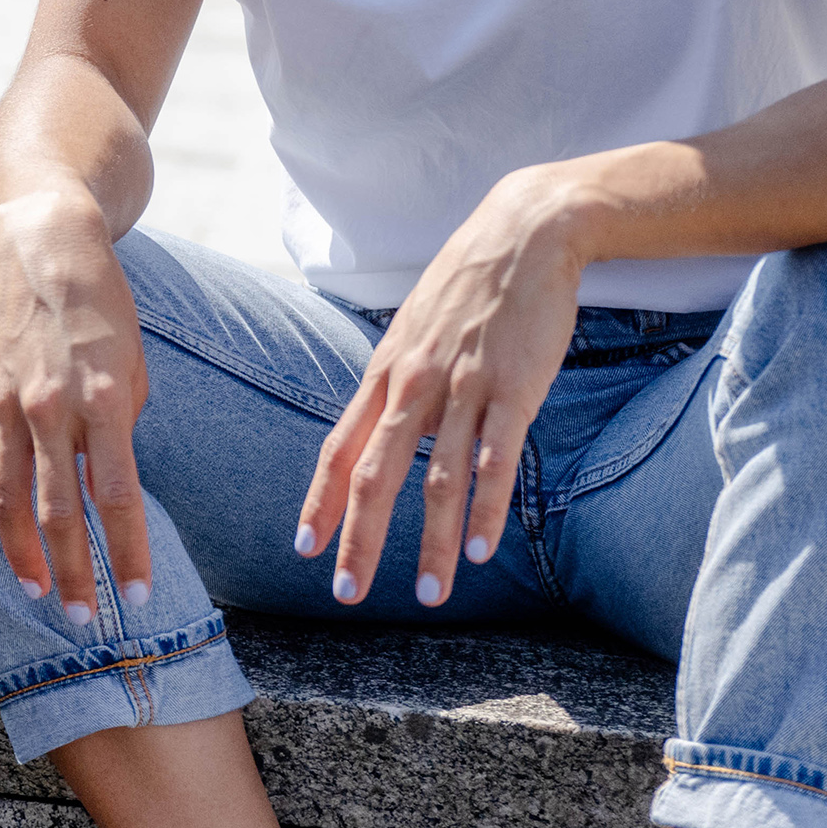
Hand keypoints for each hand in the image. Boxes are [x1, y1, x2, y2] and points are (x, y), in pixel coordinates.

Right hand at [0, 190, 157, 627]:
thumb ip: (122, 430)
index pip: (116, 496)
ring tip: (38, 594)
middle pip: (57, 510)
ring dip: (23, 555)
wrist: (42, 242)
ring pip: (7, 499)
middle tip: (83, 619)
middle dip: (73, 573)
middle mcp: (50, 404)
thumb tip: (104, 486)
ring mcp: (4, 401)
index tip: (139, 595)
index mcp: (104, 398)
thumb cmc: (103, 306)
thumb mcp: (136, 364)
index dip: (127, 552)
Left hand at [299, 164, 589, 609]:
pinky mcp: (513, 388)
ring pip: (438, 478)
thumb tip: (384, 426)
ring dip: (430, 544)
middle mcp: (414, 383)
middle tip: (346, 595)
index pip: (340, 447)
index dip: (320, 499)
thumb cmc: (468, 285)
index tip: (303, 547)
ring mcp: (463, 386)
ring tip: (428, 595)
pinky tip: (480, 550)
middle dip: (358, 539)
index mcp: (387, 372)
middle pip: (375, 472)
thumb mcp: (416, 329)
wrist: (522, 232)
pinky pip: (495, 459)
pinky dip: (486, 508)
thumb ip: (401, 381)